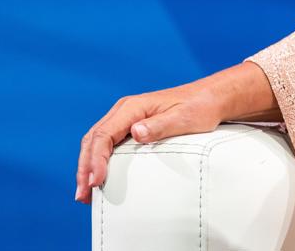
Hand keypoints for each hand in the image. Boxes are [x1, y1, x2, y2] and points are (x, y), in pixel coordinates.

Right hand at [74, 81, 224, 204]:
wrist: (211, 98)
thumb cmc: (199, 107)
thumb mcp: (184, 118)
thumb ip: (160, 126)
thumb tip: (135, 133)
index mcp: (133, 107)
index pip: (104, 134)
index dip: (96, 159)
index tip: (95, 182)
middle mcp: (124, 111)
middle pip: (93, 139)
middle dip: (85, 167)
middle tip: (83, 195)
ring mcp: (125, 118)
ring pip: (96, 142)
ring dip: (87, 167)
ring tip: (84, 195)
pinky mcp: (130, 127)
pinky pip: (106, 144)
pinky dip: (98, 162)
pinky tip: (97, 179)